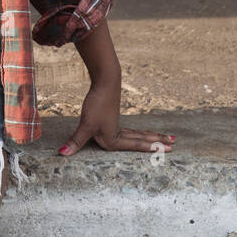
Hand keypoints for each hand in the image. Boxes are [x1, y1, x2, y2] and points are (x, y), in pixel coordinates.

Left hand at [58, 79, 174, 156]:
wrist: (105, 82)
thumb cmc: (96, 104)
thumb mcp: (85, 124)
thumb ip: (76, 141)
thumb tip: (62, 154)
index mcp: (114, 139)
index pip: (136, 147)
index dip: (151, 149)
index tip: (169, 149)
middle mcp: (118, 133)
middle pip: (141, 140)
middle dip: (157, 142)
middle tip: (175, 143)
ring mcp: (117, 124)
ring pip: (138, 134)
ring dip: (151, 136)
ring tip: (167, 137)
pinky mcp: (113, 117)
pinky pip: (130, 130)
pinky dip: (139, 133)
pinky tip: (140, 133)